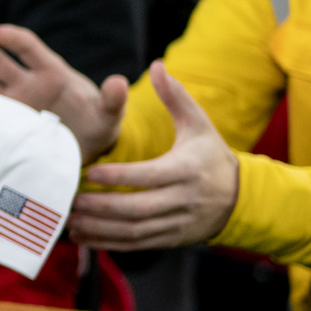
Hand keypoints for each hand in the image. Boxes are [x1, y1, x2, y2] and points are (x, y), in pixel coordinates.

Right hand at [0, 23, 127, 164]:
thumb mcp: (109, 114)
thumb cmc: (98, 125)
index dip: (13, 38)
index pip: (29, 48)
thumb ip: (113, 100)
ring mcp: (14, 102)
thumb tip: (119, 82)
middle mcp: (28, 83)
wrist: (86, 149)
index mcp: (52, 74)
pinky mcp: (5, 121)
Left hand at [74, 64, 240, 250]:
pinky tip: (82, 236)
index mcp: (187, 170)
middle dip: (103, 208)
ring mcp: (178, 223)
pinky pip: (137, 245)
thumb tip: (157, 65)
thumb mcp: (199, 124)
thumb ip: (176, 97)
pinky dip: (108, 244)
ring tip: (70, 220)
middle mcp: (183, 200)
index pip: (150, 176)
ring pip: (135, 231)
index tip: (91, 173)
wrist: (241, 198)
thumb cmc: (211, 155)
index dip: (120, 178)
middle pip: (139, 209)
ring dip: (100, 229)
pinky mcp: (171, 240)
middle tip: (71, 201)